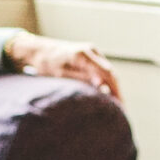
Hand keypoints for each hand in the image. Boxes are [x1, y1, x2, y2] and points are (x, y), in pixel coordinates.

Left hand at [6, 33, 121, 98]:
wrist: (38, 49)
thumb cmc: (46, 63)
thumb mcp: (61, 74)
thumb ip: (82, 78)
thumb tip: (102, 86)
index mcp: (83, 55)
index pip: (107, 73)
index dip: (115, 90)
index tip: (120, 105)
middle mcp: (91, 50)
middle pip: (111, 73)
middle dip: (117, 91)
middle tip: (121, 109)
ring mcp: (92, 51)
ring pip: (108, 71)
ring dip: (113, 87)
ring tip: (116, 105)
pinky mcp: (90, 55)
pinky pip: (102, 69)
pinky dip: (106, 82)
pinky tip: (107, 94)